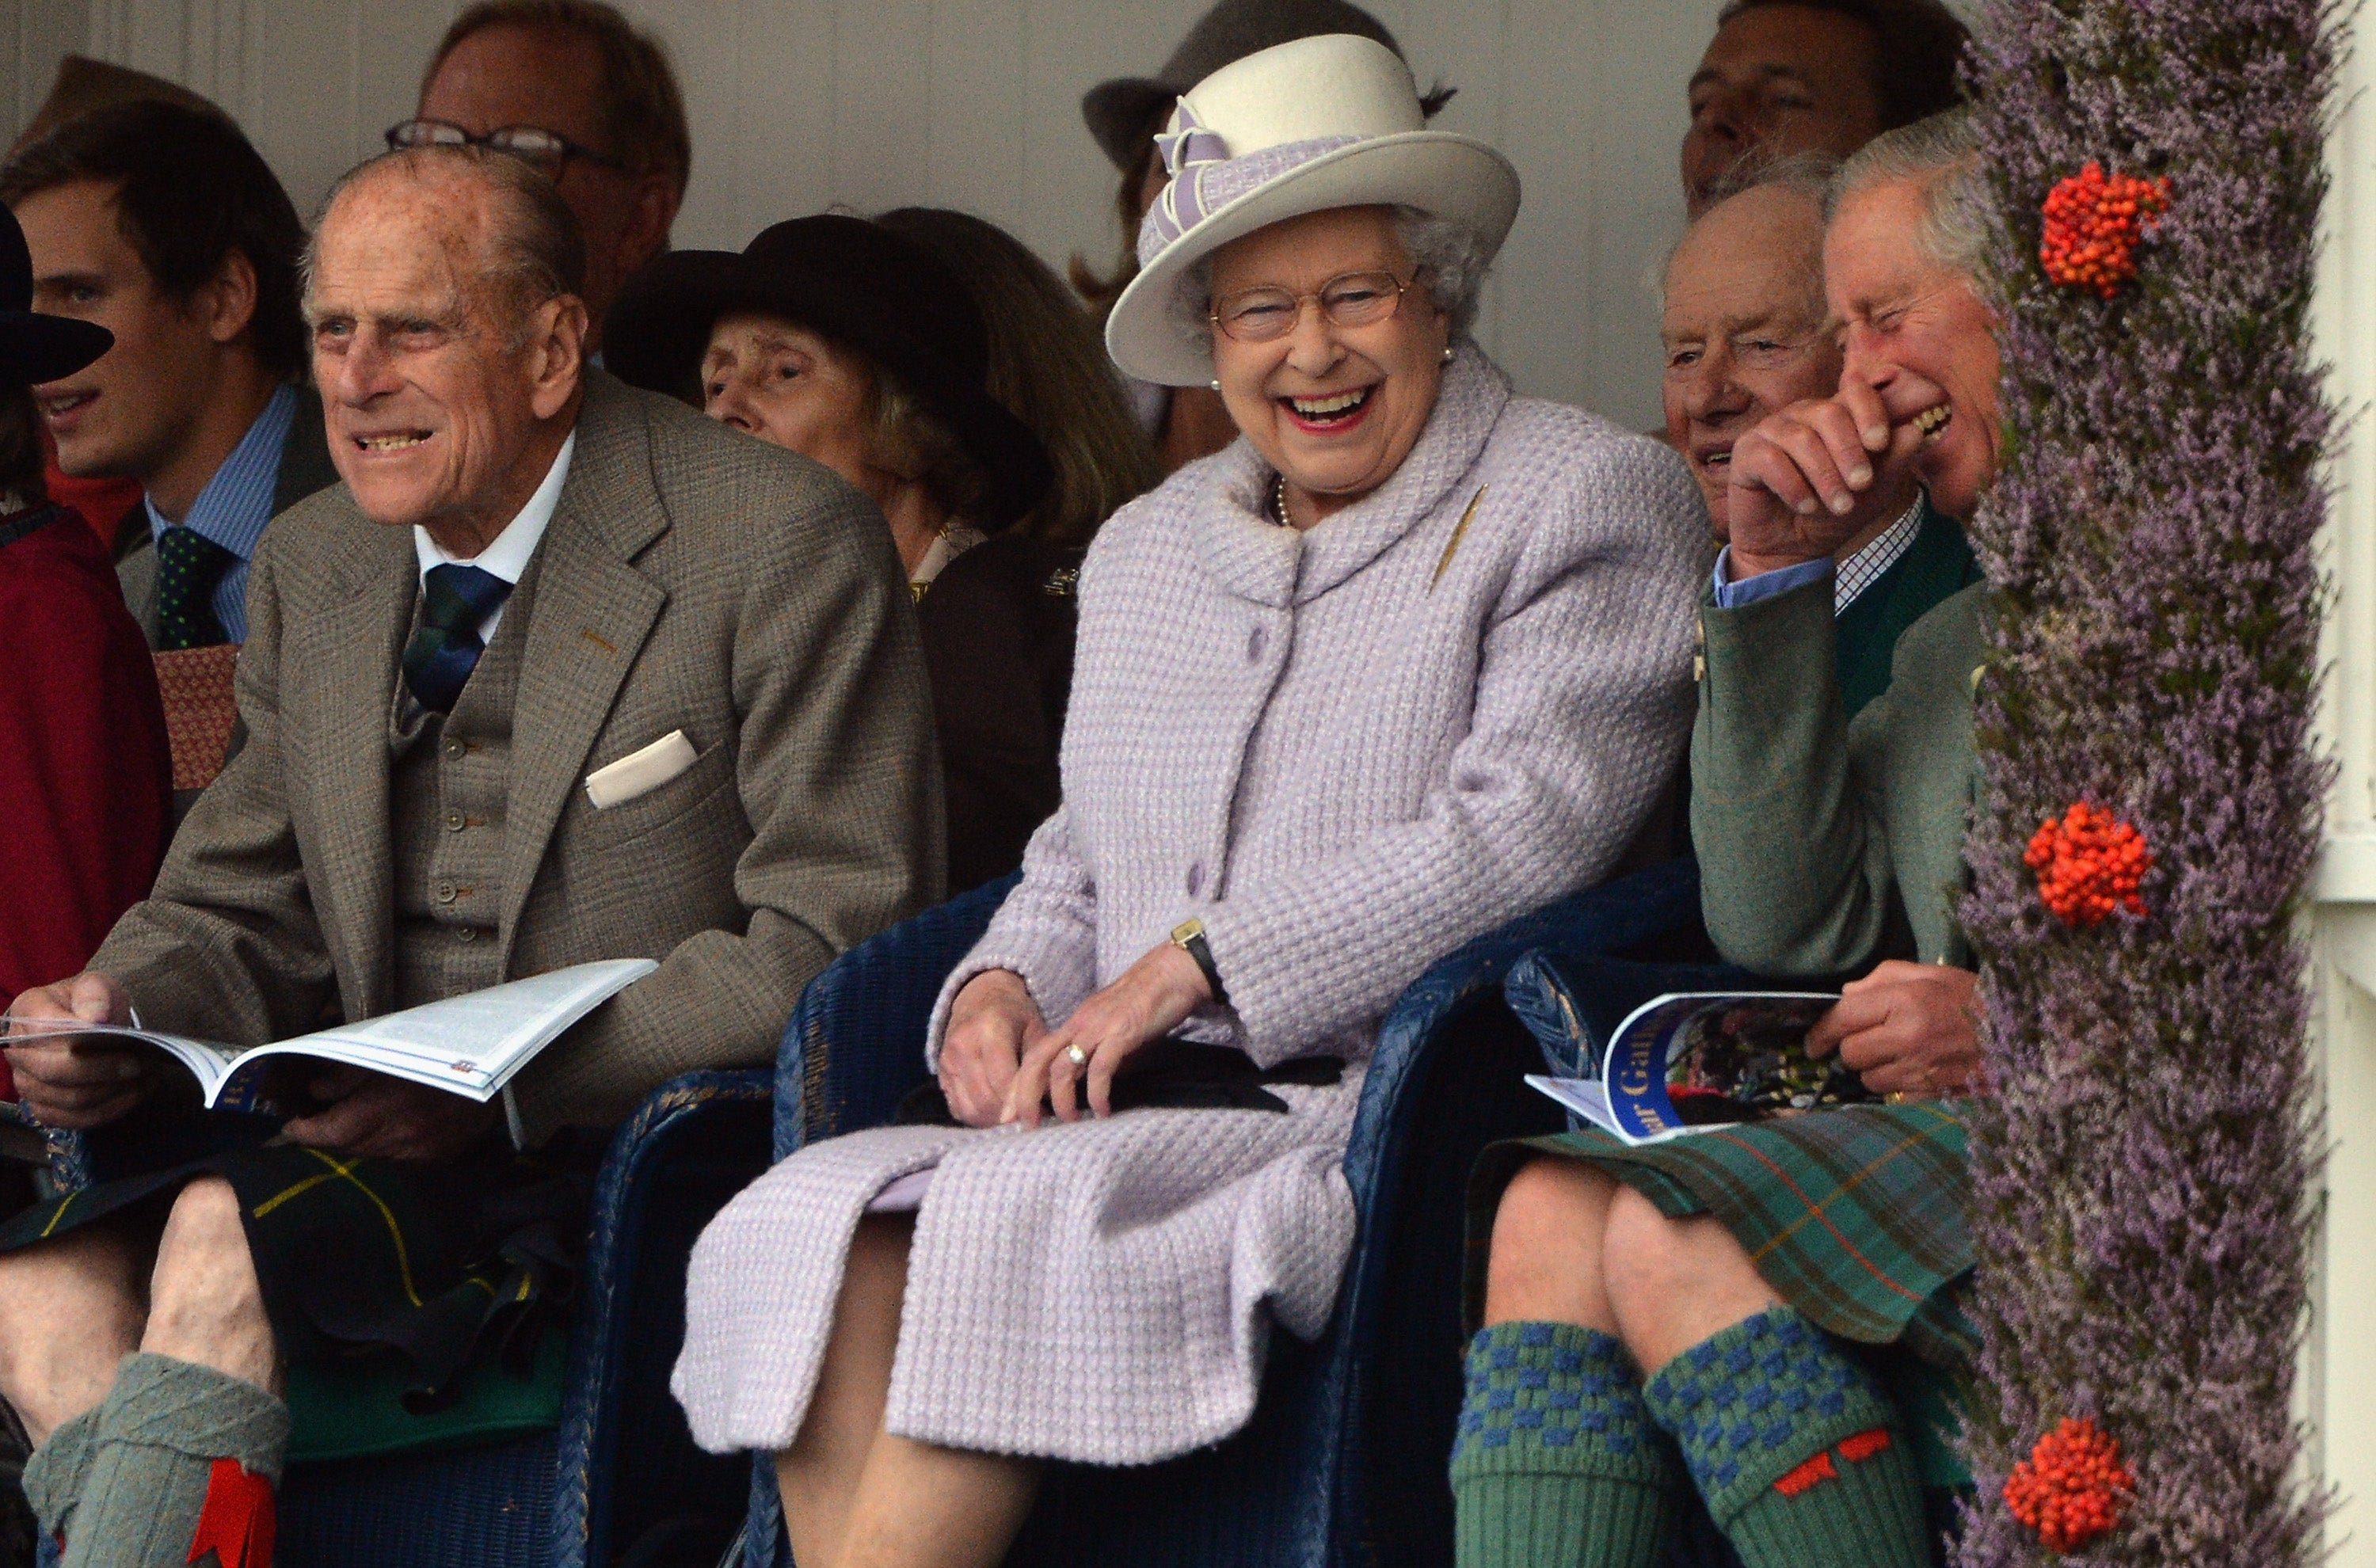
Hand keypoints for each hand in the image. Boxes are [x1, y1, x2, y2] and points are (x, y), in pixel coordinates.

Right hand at [4, 972, 154, 1128]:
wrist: (86, 1024)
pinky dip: (108, 1110)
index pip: (46, 1030)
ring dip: (112, 1093)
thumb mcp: (96, 985)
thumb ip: (95, 995)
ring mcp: (27, 1083)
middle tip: (140, 1065)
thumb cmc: (89, 1003)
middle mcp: (19, 1051)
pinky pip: (73, 1120)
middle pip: (56, 1070)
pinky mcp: (43, 1107)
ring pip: (68, 1099)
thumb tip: (96, 1019)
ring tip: (144, 1079)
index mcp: (28, 1012)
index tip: (122, 1041)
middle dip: (105, 1070)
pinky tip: (132, 1095)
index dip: (83, 1038)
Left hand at [277, 1065, 499, 1160]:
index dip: (302, 1129)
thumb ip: (346, 1075)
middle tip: (315, 1124)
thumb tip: (316, 1090)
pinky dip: (386, 1150)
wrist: (495, 1073)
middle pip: (344, 1149)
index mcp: (376, 1111)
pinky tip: (387, 1135)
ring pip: (369, 1158)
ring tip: (350, 1129)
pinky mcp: (434, 1161)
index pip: (324, 1133)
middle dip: (327, 1137)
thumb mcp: (385, 1055)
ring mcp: (415, 1155)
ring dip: (355, 1145)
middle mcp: (392, 1141)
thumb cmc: (436, 1056)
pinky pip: (398, 1161)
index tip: (291, 1123)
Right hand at [939, 970, 1046, 1127]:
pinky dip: (976, 1116)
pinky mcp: (940, 1072)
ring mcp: (947, 1060)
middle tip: (1028, 1118)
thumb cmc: (1016, 1014)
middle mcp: (963, 1044)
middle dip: (1009, 1114)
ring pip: (969, 1109)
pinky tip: (994, 1110)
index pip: (1003, 1080)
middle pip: (985, 1098)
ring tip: (1012, 1117)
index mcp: (990, 1028)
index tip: (1038, 1114)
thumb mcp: (1036, 1030)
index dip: (1021, 1102)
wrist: (981, 996)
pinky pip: (957, 1107)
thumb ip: (1039, 1065)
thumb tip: (1043, 1105)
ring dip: (993, 1120)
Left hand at [1005, 941, 1210, 1126]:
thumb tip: (1100, 1083)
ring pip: (1062, 1067)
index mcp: (1076, 1023)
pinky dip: (1097, 1093)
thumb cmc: (1150, 1000)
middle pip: (1037, 1062)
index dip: (1022, 1084)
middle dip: (1026, 1095)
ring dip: (1061, 1100)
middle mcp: (1079, 1024)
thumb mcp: (1117, 1029)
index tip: (1016, 1111)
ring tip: (1069, 1121)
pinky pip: (1100, 1068)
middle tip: (1027, 1124)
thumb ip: (1104, 1054)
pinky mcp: (1121, 1032)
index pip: (1037, 1055)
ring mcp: (1098, 1027)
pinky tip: (1101, 1110)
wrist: (1174, 971)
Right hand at [1725, 366, 1945, 576]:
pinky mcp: (1745, 454)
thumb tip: (1915, 432)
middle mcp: (1801, 416)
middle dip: (1849, 451)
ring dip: (1825, 476)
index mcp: (1835, 416)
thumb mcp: (1873, 492)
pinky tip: (1806, 507)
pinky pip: (1770, 460)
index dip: (1869, 412)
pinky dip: (1793, 486)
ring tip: (1839, 507)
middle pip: (1829, 413)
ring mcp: (1770, 432)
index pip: (1855, 393)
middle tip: (1861, 484)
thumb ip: (1895, 462)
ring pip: (1801, 439)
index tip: (1881, 443)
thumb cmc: (1832, 514)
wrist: (1790, 550)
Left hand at [1804, 961, 1980, 1097]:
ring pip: (1869, 1080)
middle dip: (1853, 1048)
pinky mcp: (1933, 1093)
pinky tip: (1917, 1069)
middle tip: (1872, 1038)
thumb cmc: (1974, 998)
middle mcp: (1909, 1038)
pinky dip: (1898, 1085)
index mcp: (1906, 1001)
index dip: (1822, 1031)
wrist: (2024, 1033)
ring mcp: (1922, 1070)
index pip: (1844, 1018)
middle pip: (1851, 1054)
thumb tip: (1845, 995)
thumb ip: (1882, 978)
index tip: (1813, 1042)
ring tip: (1901, 1053)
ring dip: (1875, 1069)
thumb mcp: (1930, 973)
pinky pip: (1895, 1095)